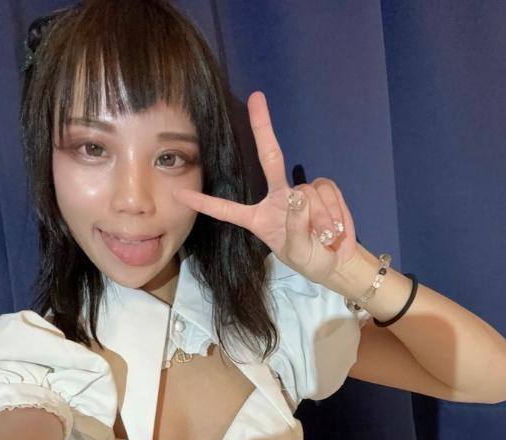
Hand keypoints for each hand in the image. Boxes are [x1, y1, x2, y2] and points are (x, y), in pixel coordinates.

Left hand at [173, 91, 361, 284]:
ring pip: (307, 193)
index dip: (204, 203)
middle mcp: (277, 199)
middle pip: (269, 157)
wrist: (338, 260)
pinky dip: (334, 211)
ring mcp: (299, 192)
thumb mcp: (297, 252)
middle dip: (263, 127)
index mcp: (259, 218)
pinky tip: (335, 228)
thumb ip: (295, 228)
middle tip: (257, 98)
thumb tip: (297, 197)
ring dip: (321, 218)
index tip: (180, 194)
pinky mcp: (322, 189)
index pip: (227, 210)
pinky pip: (326, 191)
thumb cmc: (310, 259)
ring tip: (325, 237)